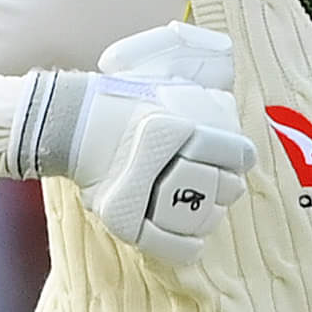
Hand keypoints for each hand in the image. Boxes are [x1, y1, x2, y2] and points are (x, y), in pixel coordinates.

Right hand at [41, 24, 253, 269]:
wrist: (70, 119)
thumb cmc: (122, 93)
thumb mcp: (166, 65)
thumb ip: (203, 73)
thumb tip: (230, 92)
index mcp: (186, 124)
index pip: (240, 155)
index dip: (236, 157)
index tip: (223, 156)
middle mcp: (171, 158)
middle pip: (228, 188)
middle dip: (220, 183)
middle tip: (201, 175)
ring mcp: (148, 193)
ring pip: (205, 218)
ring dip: (205, 212)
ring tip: (190, 201)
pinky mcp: (128, 220)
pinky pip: (177, 246)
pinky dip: (187, 245)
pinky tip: (187, 235)